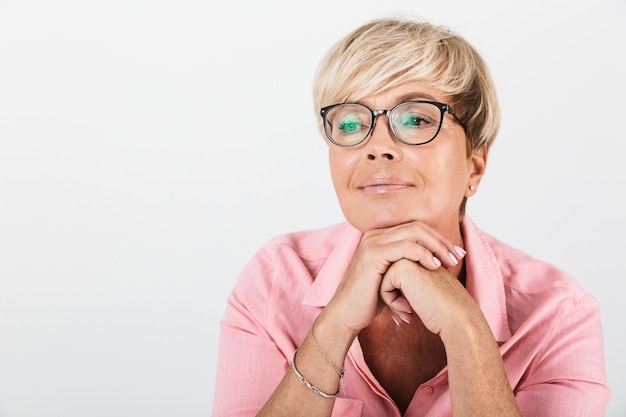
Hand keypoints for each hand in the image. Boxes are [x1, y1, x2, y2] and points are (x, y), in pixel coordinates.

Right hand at [323, 221, 464, 334]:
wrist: (348, 313)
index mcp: (380, 236)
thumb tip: (435, 263)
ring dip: (437, 247)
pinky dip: (424, 254)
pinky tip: (435, 267)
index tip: (457, 254)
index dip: (439, 238)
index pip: (416, 228)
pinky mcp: (373, 254)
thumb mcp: (393, 278)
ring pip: (414, 233)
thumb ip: (408, 265)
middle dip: (442, 241)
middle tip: (459, 256)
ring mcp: (373, 242)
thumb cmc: (371, 299)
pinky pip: (405, 247)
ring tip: (450, 263)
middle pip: (418, 227)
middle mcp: (376, 234)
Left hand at [380, 258, 475, 335]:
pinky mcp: (402, 267)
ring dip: (392, 301)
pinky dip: (392, 303)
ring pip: (383, 281)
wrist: (457, 318)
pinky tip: (409, 309)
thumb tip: (383, 288)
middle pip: (387, 277)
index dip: (399, 296)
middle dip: (393, 298)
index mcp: (422, 255)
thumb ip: (405, 284)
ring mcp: (409, 257)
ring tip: (408, 312)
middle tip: (408, 312)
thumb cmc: (441, 310)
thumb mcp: (422, 292)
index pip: (395, 277)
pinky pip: (383, 287)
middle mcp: (416, 252)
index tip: (412, 309)